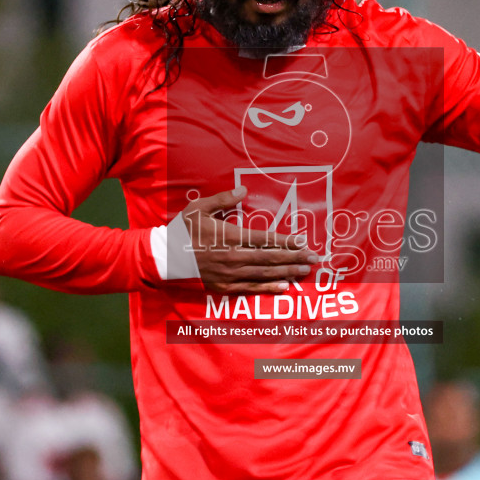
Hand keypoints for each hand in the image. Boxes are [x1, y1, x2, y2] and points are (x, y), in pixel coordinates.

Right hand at [182, 186, 320, 293]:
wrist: (164, 258)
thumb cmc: (182, 231)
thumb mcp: (199, 209)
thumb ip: (222, 200)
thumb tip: (243, 191)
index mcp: (230, 236)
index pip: (265, 239)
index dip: (286, 240)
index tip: (303, 240)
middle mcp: (234, 257)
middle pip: (270, 257)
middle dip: (294, 257)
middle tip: (314, 258)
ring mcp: (230, 274)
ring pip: (265, 274)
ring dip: (287, 272)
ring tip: (305, 270)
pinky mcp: (225, 286)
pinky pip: (251, 289)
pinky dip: (269, 288)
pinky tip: (284, 287)